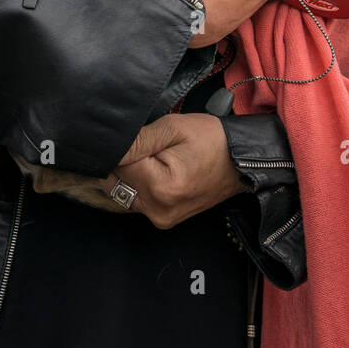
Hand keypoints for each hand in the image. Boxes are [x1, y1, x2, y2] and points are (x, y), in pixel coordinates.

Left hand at [114, 112, 246, 228]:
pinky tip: (161, 173)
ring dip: (134, 175)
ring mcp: (161, 218)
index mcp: (160, 187)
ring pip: (124, 192)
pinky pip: (137, 200)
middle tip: (155, 150)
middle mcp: (158, 209)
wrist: (241, 160)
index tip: (147, 139)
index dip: (128, 147)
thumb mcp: (174, 128)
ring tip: (160, 161)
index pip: (117, 165)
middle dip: (128, 163)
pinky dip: (142, 186)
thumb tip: (107, 148)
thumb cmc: (212, 140)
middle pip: (116, 181)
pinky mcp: (164, 220)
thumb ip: (138, 139)